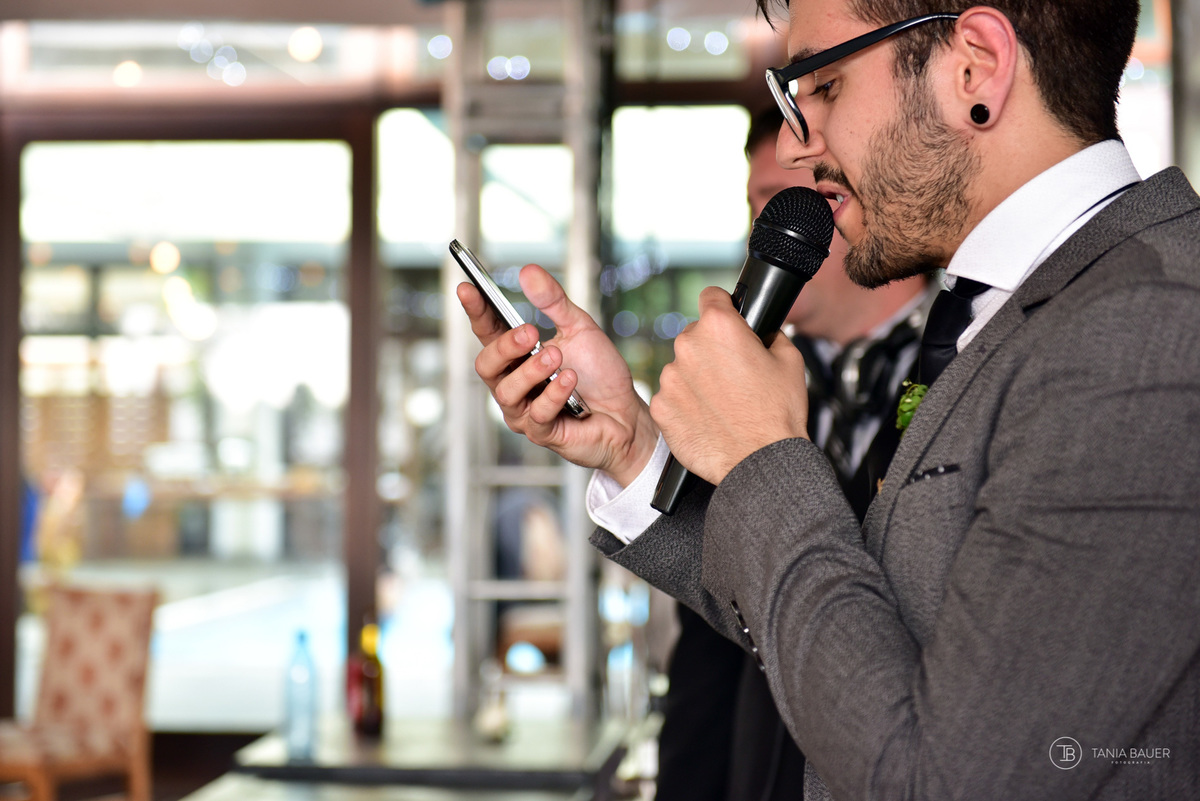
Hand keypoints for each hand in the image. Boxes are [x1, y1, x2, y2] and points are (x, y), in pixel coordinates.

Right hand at [457, 264, 658, 486]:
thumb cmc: (599, 374)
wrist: (626, 413)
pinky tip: (571, 380)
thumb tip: (528, 271)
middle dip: (505, 346)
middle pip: (486, 365)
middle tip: (530, 332)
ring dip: (532, 371)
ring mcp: (524, 410)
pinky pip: (537, 414)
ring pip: (506, 392)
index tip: (467, 287)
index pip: (487, 331)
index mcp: (517, 355)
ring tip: (557, 357)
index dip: (475, 311)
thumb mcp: (579, 328)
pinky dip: (554, 393)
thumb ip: (553, 302)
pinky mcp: (541, 432)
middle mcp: (513, 382)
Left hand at [650, 286, 810, 484]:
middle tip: (733, 375)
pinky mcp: (660, 407)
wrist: (760, 462)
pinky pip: (671, 396)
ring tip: (723, 403)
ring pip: (682, 367)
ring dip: (697, 378)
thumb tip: (761, 332)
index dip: (723, 307)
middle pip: (695, 334)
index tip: (727, 318)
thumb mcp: (790, 360)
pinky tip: (708, 418)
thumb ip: (769, 335)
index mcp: (720, 327)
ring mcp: (670, 378)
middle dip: (711, 349)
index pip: (711, 296)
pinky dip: (685, 404)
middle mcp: (689, 346)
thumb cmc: (778, 415)